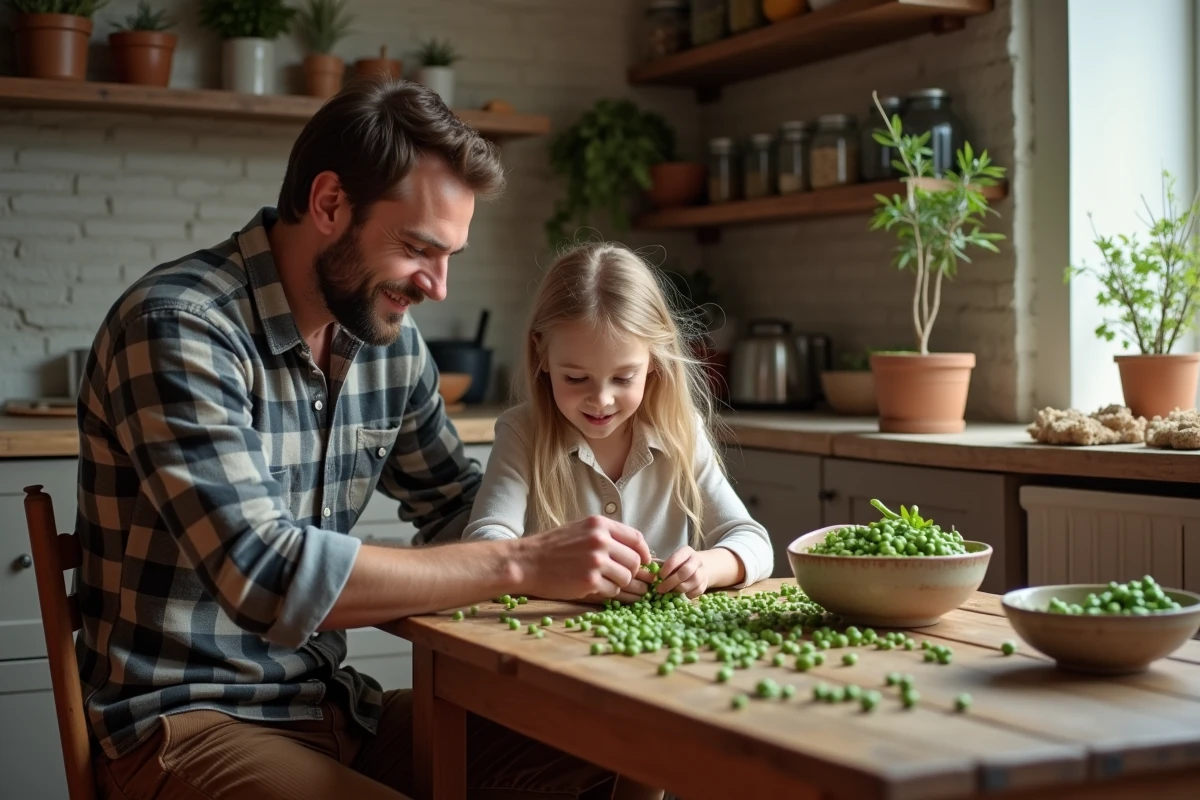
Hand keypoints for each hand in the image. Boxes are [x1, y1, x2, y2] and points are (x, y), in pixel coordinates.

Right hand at [515, 515, 651, 600]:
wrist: (526, 562)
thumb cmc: (553, 547)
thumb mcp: (580, 530)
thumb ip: (607, 536)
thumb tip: (637, 552)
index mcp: (599, 524)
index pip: (637, 538)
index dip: (644, 553)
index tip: (644, 562)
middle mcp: (600, 540)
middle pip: (635, 561)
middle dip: (632, 572)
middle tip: (621, 576)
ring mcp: (595, 560)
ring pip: (626, 578)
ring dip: (619, 583)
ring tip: (603, 581)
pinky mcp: (589, 580)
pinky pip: (612, 591)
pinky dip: (607, 592)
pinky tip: (593, 587)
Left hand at [653, 547, 709, 598]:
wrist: (699, 567)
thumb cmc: (680, 564)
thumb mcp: (672, 560)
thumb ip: (661, 564)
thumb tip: (648, 569)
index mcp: (686, 551)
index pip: (676, 558)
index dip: (667, 569)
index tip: (659, 577)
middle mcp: (696, 560)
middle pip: (685, 571)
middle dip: (671, 582)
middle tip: (660, 589)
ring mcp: (703, 571)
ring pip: (693, 581)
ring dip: (679, 589)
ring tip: (670, 592)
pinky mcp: (706, 583)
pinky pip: (698, 590)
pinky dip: (688, 594)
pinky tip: (681, 594)